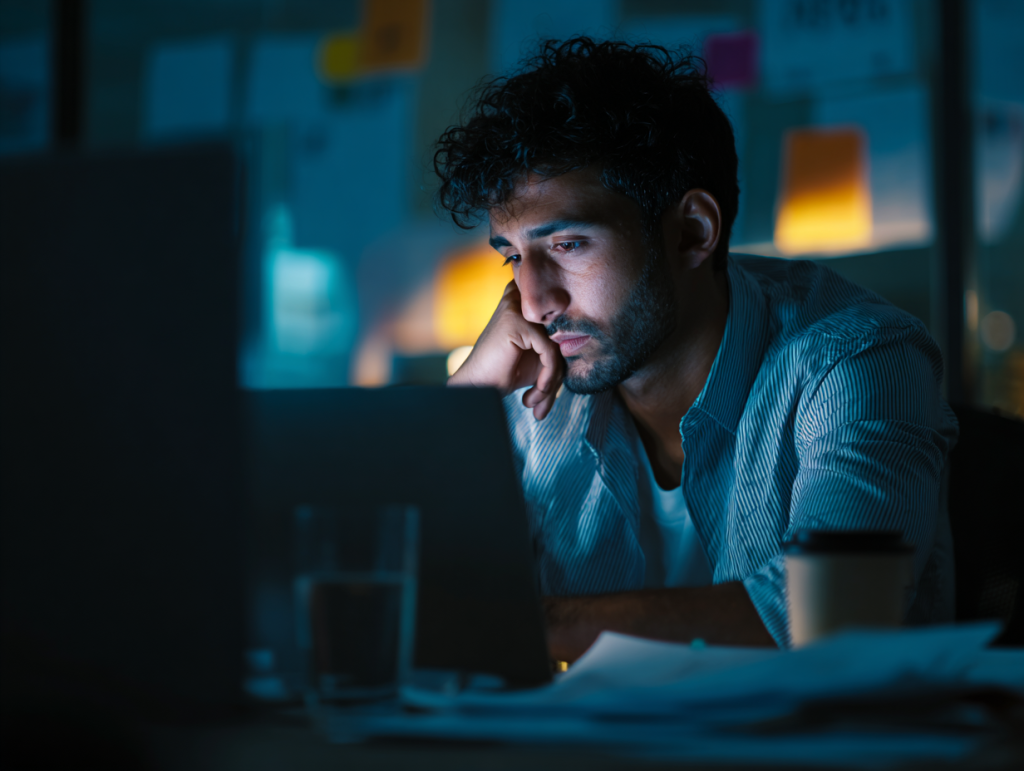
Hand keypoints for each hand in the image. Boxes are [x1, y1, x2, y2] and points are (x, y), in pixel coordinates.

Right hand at [447, 281, 563, 419]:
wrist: (476, 387)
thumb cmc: (504, 373)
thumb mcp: (539, 360)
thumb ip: (560, 350)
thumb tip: (590, 355)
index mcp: (528, 303)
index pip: (563, 328)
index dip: (561, 362)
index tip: (548, 390)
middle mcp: (523, 299)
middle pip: (561, 337)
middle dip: (557, 375)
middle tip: (541, 402)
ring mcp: (519, 308)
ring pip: (557, 346)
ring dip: (551, 381)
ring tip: (535, 401)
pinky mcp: (518, 322)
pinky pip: (549, 352)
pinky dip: (547, 378)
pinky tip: (534, 393)